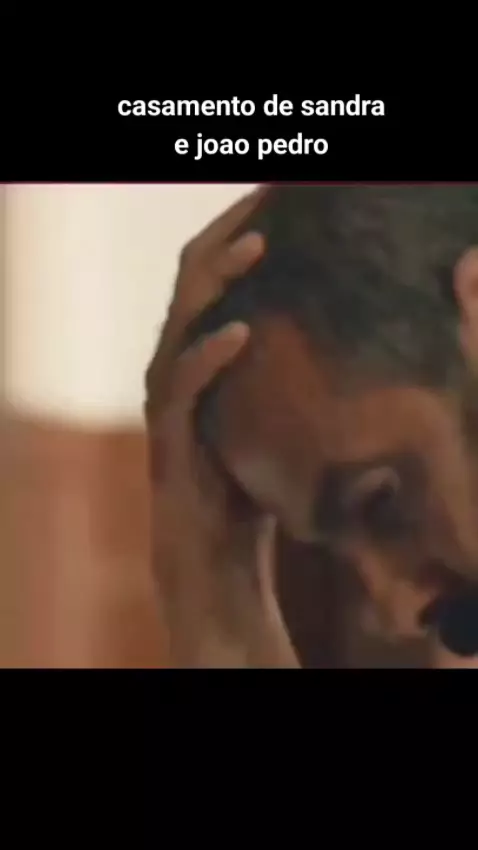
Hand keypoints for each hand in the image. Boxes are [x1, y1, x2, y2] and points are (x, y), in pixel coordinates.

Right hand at [145, 189, 297, 666]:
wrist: (215, 556)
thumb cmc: (245, 483)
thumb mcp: (269, 414)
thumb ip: (282, 372)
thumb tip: (338, 329)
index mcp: (199, 353)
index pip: (210, 277)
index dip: (235, 234)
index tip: (274, 203)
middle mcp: (175, 365)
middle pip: (190, 283)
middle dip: (225, 239)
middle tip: (266, 204)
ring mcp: (166, 401)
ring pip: (180, 323)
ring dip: (216, 283)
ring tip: (257, 248)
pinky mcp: (167, 438)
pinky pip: (181, 388)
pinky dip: (208, 357)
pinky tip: (240, 333)